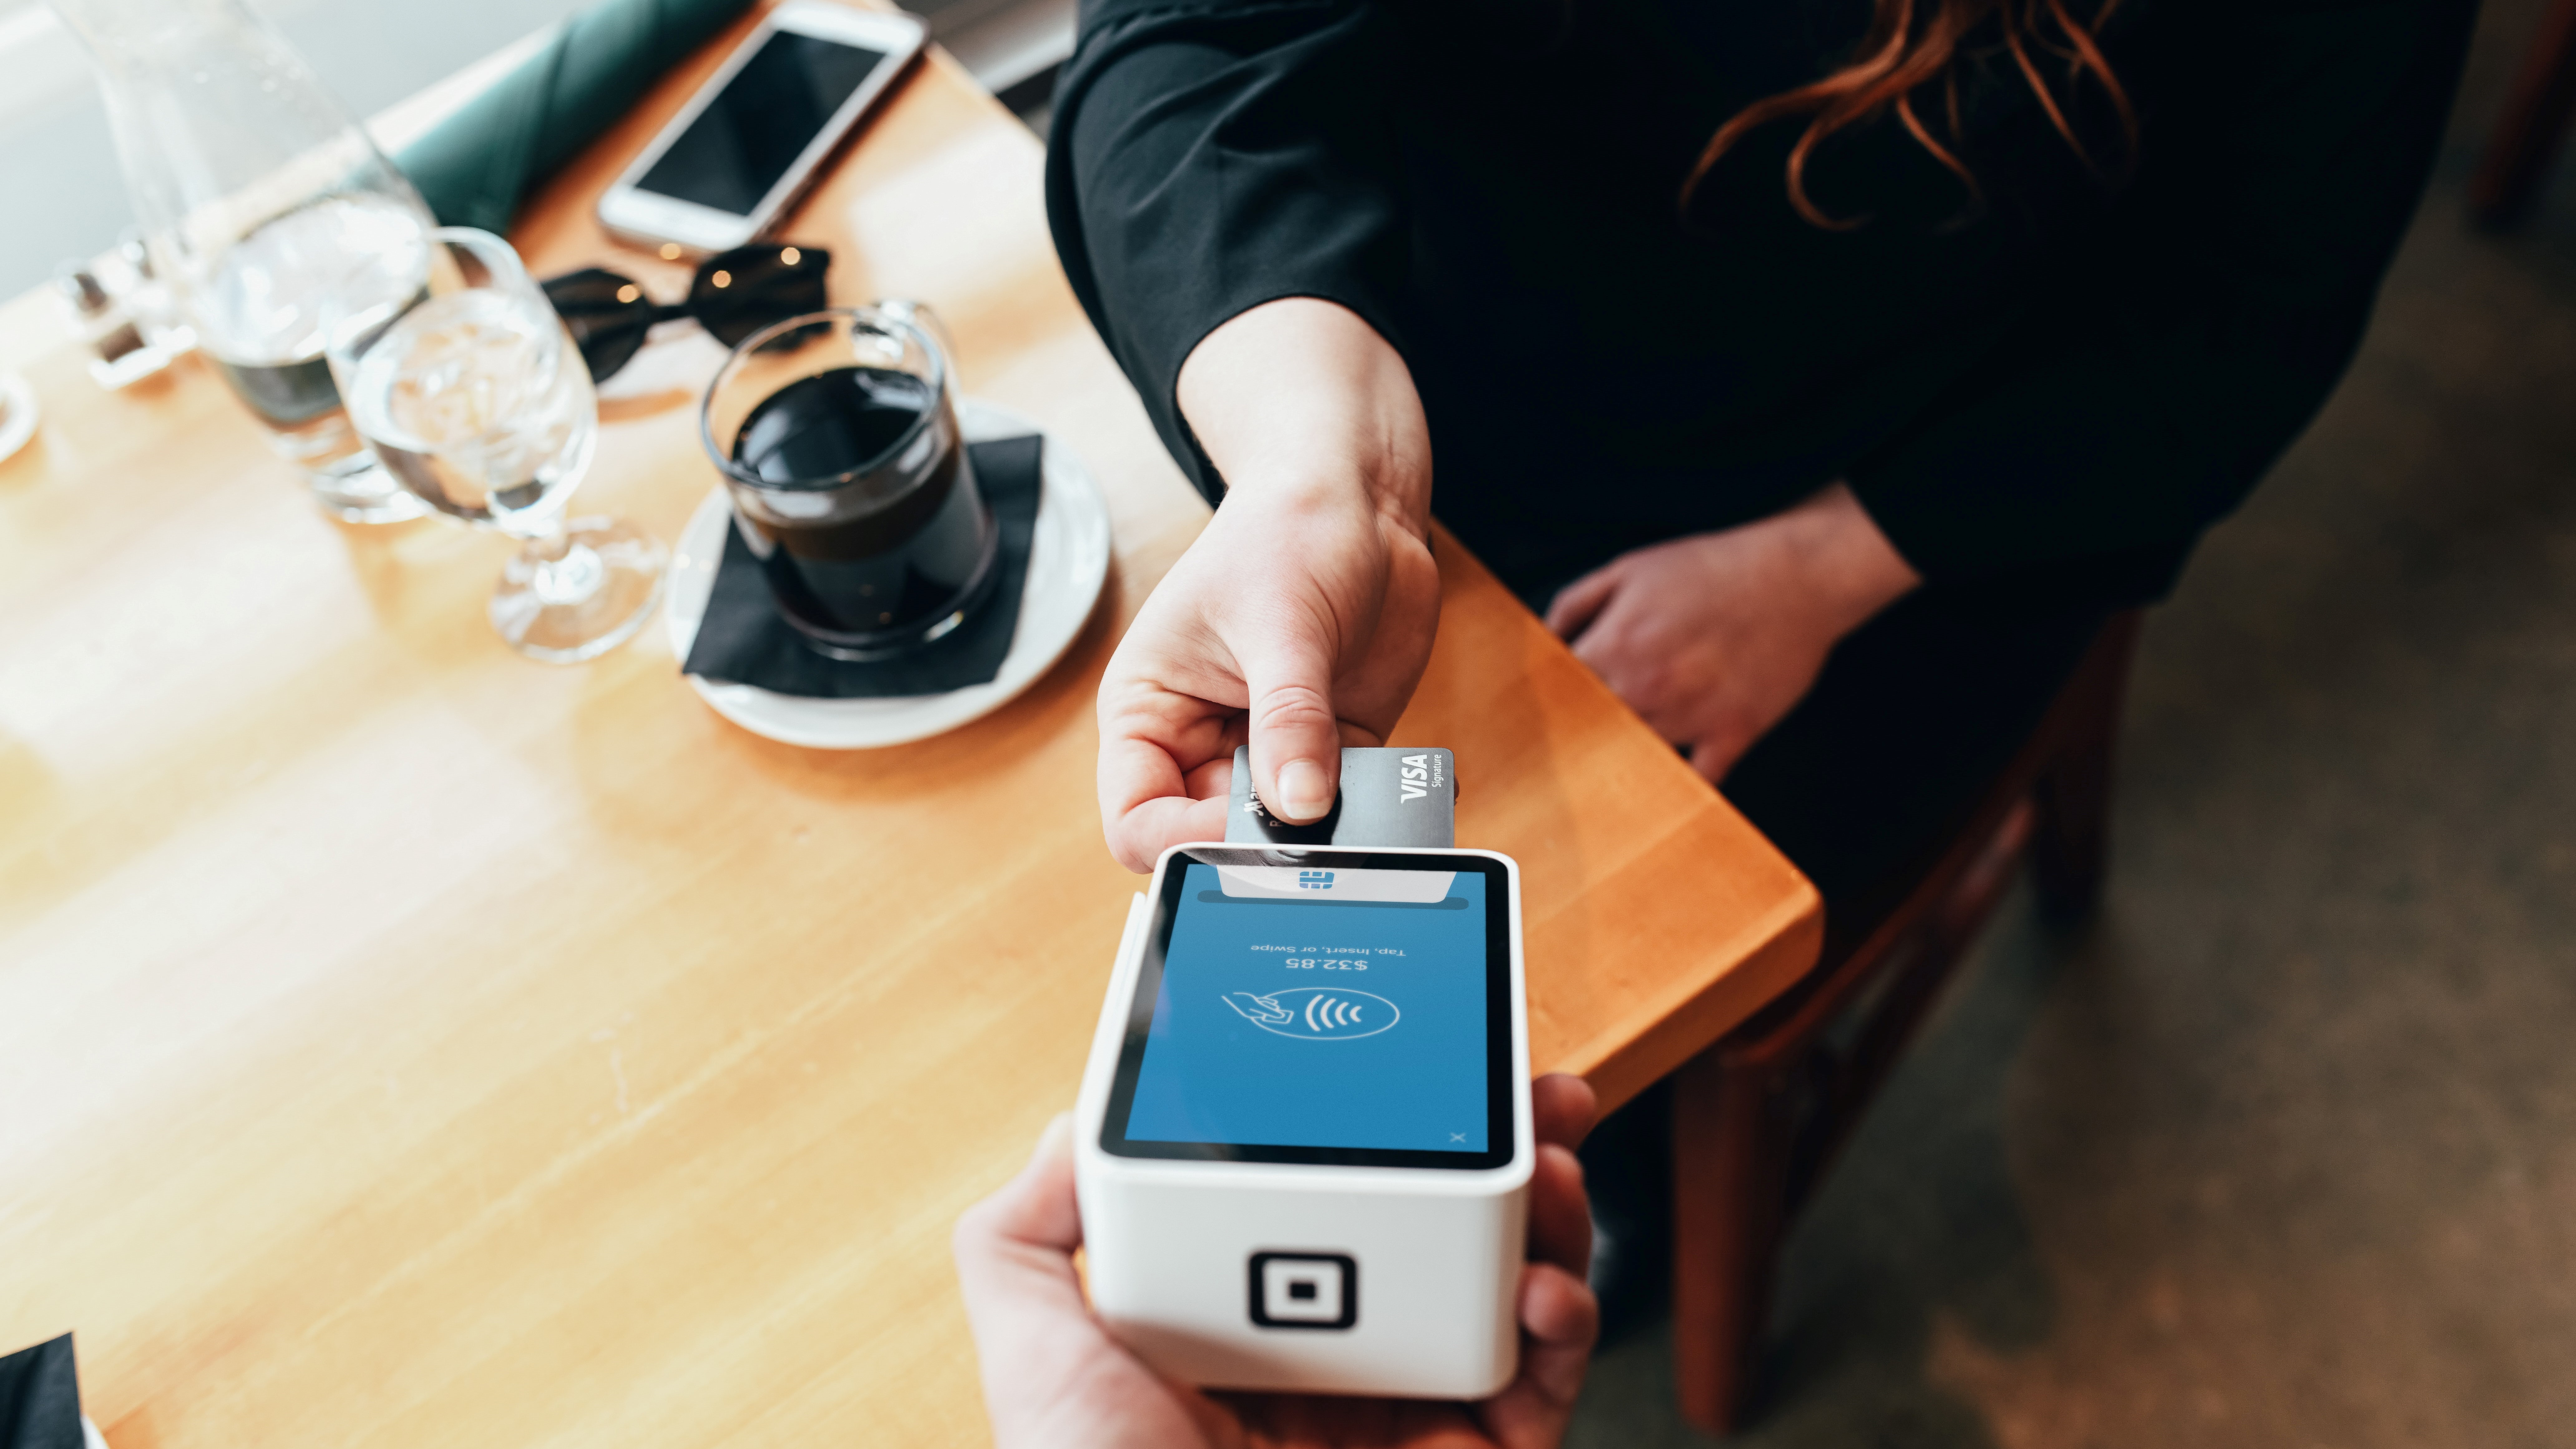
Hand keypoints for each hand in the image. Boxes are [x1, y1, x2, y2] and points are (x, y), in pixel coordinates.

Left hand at [952, 1074, 1602, 1448]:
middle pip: (1447, 1231)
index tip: (1419, 1067)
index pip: (1338, 1197)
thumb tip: (1075, 1122)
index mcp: (1252, 1319)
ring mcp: (1413, 1417)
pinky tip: (1548, 1290)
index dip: (1388, 1128)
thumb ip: (1028, 1231)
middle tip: (1532, 1093)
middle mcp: (1340, 1359)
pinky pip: (1543, 1391)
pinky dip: (1565, 1330)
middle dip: (1506, 1151)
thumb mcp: (1030, 1346)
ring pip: (1515, 1293)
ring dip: (1554, 1220)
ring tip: (1552, 1168)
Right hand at [1096, 299, 1439, 871]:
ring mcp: (1270, 750)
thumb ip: (1289, 720)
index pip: (1139, 820)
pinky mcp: (1332, 749)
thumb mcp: (1281, 623)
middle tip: (1321, 830)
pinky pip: (1348, 808)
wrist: (1358, 498)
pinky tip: (1405, 792)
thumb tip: (1300, 808)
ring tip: (1369, 804)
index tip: (1246, 828)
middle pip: (1214, 838)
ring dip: (1329, 831)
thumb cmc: (1287, 532)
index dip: (1184, 841)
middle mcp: (1201, 742)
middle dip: (1266, 843)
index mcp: (1150, 712)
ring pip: (1287, 833)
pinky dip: (1377, 810)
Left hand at [1545, 484, 1919, 782]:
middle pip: (1591, 731)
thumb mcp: (1628, 568)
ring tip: (1622, 750)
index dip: (1551, 701)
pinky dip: (1682, 785)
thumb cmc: (1713, 568)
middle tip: (1578, 735)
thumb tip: (1544, 640)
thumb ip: (1575, 604)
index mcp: (1616, 646)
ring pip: (1637, 756)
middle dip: (1582, 731)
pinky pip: (1698, 779)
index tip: (1546, 708)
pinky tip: (1668, 782)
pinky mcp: (1733, 733)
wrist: (1797, 576)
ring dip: (1626, 753)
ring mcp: (1691, 716)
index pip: (1559, 693)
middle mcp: (1646, 688)